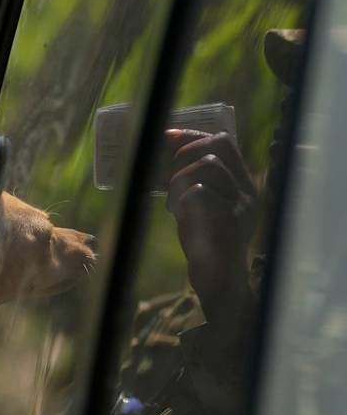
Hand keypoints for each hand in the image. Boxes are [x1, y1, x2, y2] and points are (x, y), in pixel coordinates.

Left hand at [163, 129, 258, 323]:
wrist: (218, 279)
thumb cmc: (204, 238)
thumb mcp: (198, 200)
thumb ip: (190, 175)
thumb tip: (167, 140)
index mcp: (242, 183)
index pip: (223, 141)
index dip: (192, 135)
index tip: (167, 138)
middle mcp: (247, 191)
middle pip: (218, 145)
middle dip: (186, 152)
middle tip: (170, 176)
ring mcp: (241, 205)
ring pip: (207, 166)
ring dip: (179, 179)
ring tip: (174, 202)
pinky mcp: (229, 221)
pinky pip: (198, 192)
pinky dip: (181, 199)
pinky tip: (179, 216)